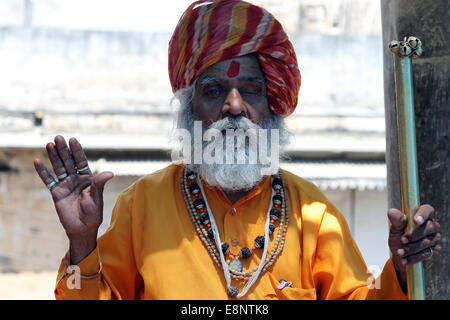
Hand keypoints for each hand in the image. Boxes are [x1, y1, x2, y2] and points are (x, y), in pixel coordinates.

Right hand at [34, 135, 113, 262]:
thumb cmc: (93, 213)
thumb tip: (110, 173)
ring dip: (54, 156)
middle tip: (58, 137)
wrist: (83, 228)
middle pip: (68, 161)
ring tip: (49, 144)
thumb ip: (100, 184)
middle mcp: (76, 179)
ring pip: (59, 167)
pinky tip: (38, 161)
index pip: (81, 161)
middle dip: (63, 150)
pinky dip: (43, 171)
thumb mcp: (97, 197)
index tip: (72, 140)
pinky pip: (49, 180)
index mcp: (88, 178)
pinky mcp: (56, 192)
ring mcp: (65, 185)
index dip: (77, 151)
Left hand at [388, 204, 441, 288]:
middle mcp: (431, 226)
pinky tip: (404, 259)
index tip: (415, 221)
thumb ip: (396, 221)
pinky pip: (426, 254)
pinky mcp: (434, 250)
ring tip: (399, 252)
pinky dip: (413, 257)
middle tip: (402, 240)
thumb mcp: (395, 229)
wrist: (400, 255)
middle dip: (414, 235)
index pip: (427, 210)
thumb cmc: (398, 238)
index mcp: (421, 216)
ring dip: (411, 249)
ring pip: (426, 242)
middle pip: (429, 228)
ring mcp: (434, 238)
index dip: (423, 214)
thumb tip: (391, 212)